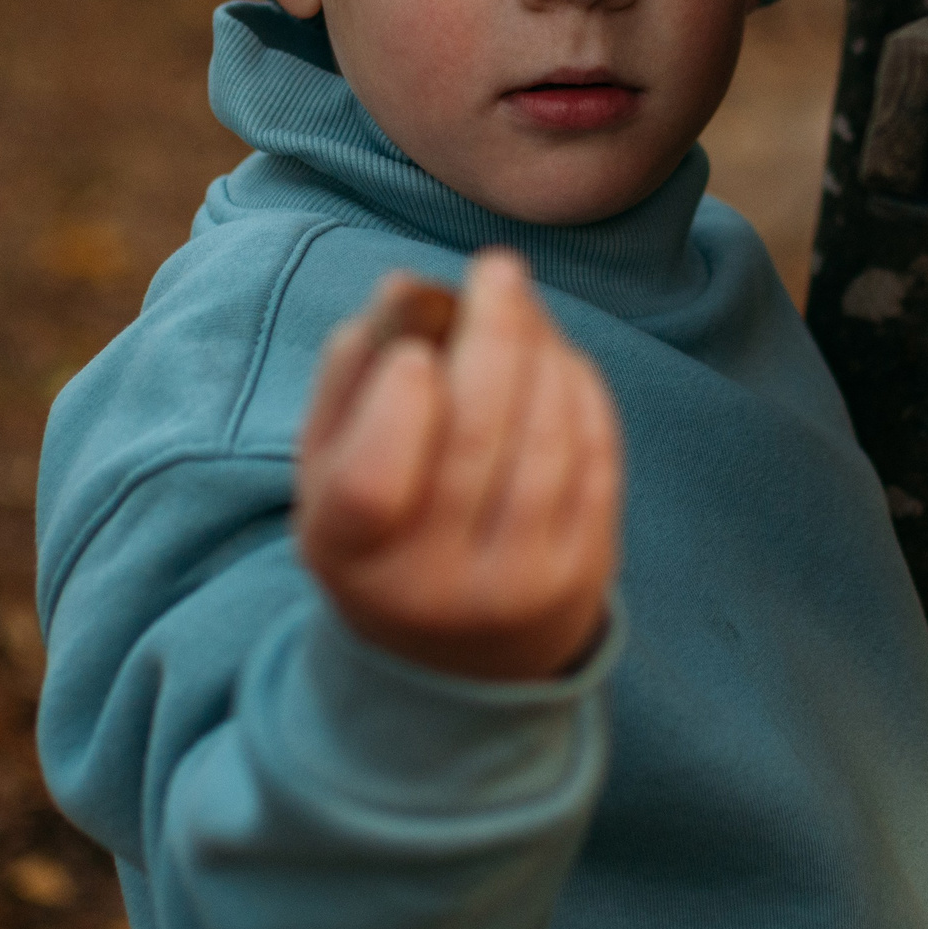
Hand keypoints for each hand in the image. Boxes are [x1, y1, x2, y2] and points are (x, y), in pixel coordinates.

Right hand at [294, 251, 620, 681]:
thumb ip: (352, 375)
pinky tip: (558, 359)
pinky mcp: (585, 570)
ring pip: (547, 437)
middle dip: (495, 333)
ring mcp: (519, 583)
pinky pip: (596, 455)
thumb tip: (404, 285)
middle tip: (497, 268)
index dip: (399, 401)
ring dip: (544, 351)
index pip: (373, 479)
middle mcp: (433, 582)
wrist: (458, 660)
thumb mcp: (331, 467)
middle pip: (479, 437)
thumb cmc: (383, 531)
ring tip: (524, 306)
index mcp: (349, 552)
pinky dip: (581, 390)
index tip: (419, 349)